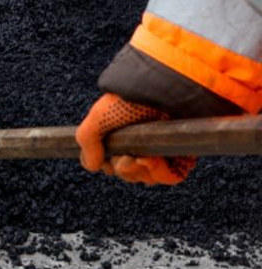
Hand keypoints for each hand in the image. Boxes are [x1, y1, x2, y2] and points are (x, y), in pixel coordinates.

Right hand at [75, 93, 193, 185]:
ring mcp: (162, 150)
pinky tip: (149, 160)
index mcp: (123, 135)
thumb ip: (87, 140)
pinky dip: (158, 173)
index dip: (108, 166)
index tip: (105, 158)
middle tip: (123, 158)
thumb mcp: (99, 116)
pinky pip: (170, 176)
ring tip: (138, 158)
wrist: (161, 91)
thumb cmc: (130, 99)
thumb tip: (91, 165)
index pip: (114, 163)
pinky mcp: (182, 154)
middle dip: (123, 169)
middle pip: (130, 173)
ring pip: (148, 177)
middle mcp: (143, 143)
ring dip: (139, 172)